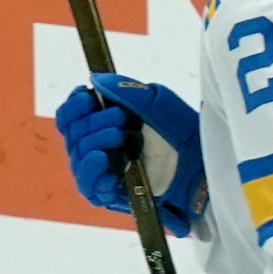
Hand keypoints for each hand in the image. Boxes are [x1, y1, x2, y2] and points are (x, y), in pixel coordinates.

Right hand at [56, 74, 204, 237]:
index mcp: (106, 123)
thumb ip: (126, 89)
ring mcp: (104, 172)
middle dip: (92, 122)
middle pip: (72, 134)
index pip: (71, 117)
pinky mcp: (111, 194)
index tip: (86, 96)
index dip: (74, 105)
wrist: (201, 166)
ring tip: (119, 135)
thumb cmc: (182, 134)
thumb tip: (96, 79)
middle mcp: (100, 147)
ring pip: (78, 156)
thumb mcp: (157, 102)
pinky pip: (87, 184)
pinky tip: (101, 158)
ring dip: (93, 141)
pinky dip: (90, 169)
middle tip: (120, 119)